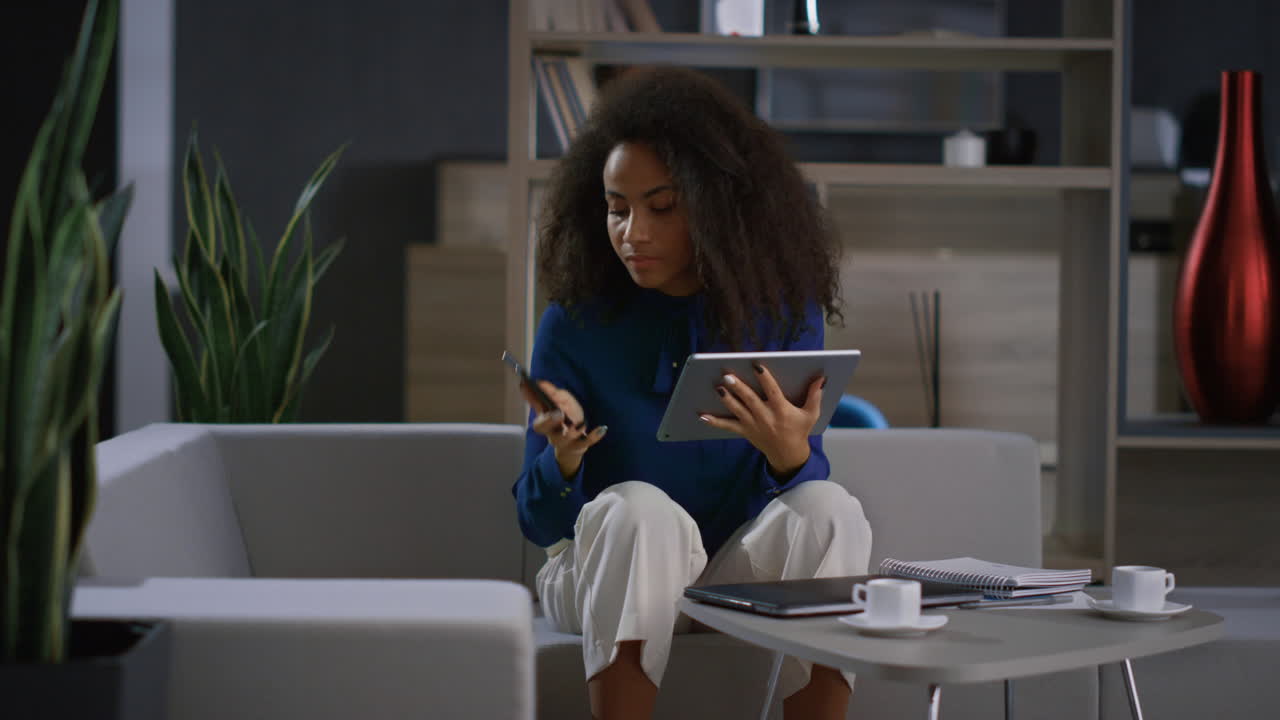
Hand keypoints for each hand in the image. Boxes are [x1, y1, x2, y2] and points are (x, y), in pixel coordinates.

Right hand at [521, 380, 606, 477]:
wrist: (574, 444)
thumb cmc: (566, 419)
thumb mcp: (561, 404)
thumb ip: (552, 393)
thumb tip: (540, 382)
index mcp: (544, 421)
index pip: (532, 406)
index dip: (530, 400)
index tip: (527, 386)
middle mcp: (550, 432)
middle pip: (543, 428)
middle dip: (549, 420)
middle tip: (558, 413)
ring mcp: (565, 441)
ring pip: (564, 439)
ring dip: (572, 432)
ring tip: (580, 424)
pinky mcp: (580, 445)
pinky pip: (586, 442)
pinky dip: (594, 436)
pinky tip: (602, 428)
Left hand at [699, 363, 824, 475]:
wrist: (788, 454)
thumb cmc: (799, 430)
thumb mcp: (811, 414)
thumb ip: (814, 396)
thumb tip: (821, 378)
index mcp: (781, 410)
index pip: (772, 391)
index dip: (765, 378)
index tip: (757, 365)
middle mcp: (766, 417)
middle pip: (750, 400)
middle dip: (739, 388)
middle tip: (727, 375)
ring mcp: (753, 424)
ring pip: (738, 410)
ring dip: (727, 399)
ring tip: (718, 388)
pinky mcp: (745, 431)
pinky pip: (728, 425)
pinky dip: (715, 421)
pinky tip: (702, 416)